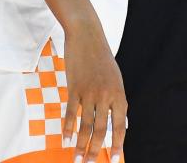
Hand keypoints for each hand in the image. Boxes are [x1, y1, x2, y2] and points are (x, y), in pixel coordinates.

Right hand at [62, 25, 126, 162]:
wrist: (87, 35)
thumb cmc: (101, 58)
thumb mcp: (115, 78)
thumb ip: (116, 100)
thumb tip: (120, 123)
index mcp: (119, 95)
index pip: (120, 127)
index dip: (117, 145)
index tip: (114, 160)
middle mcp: (106, 95)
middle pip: (101, 130)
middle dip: (95, 151)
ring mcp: (89, 92)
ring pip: (85, 125)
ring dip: (80, 145)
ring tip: (77, 159)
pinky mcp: (74, 87)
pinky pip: (70, 112)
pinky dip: (67, 128)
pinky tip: (65, 140)